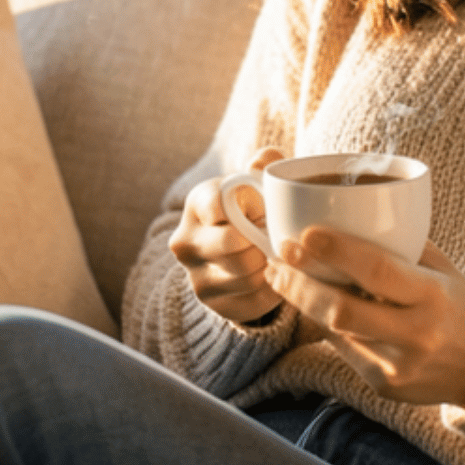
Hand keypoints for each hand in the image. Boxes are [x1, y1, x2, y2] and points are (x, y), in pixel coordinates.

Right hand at [169, 149, 284, 324]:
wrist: (237, 247)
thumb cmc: (251, 206)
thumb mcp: (255, 181)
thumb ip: (264, 164)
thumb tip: (265, 160)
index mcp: (197, 203)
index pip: (218, 206)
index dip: (252, 207)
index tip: (262, 208)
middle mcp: (186, 242)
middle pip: (236, 247)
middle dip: (264, 241)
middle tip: (279, 235)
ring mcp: (196, 277)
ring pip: (248, 275)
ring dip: (271, 265)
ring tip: (276, 252)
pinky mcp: (214, 304)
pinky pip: (256, 300)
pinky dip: (274, 288)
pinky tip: (276, 274)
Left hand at [266, 232, 464, 406]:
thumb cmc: (457, 304)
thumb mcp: (440, 268)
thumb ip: (400, 247)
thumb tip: (345, 214)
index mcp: (434, 296)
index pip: (378, 271)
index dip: (337, 251)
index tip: (304, 234)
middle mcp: (416, 334)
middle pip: (342, 310)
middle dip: (302, 282)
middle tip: (279, 257)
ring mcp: (398, 366)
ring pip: (335, 332)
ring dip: (303, 301)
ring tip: (282, 277)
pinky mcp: (384, 386)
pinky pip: (344, 350)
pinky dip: (326, 324)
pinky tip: (313, 304)